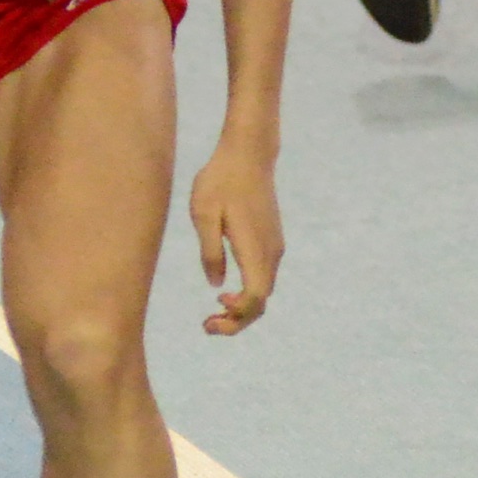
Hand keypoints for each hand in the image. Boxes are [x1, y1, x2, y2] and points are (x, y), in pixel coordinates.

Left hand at [190, 140, 282, 333]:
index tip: (209, 319)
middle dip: (237, 321)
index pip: (254, 299)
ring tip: (215, 309)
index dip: (235, 318)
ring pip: (264, 290)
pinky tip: (226, 289)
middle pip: (262, 301)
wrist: (249, 153)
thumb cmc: (220, 180)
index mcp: (254, 248)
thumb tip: (216, 284)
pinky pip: (263, 277)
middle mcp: (270, 252)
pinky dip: (248, 292)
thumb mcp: (203, 216)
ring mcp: (274, 246)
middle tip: (208, 324)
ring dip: (242, 307)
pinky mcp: (271, 239)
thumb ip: (210, 252)